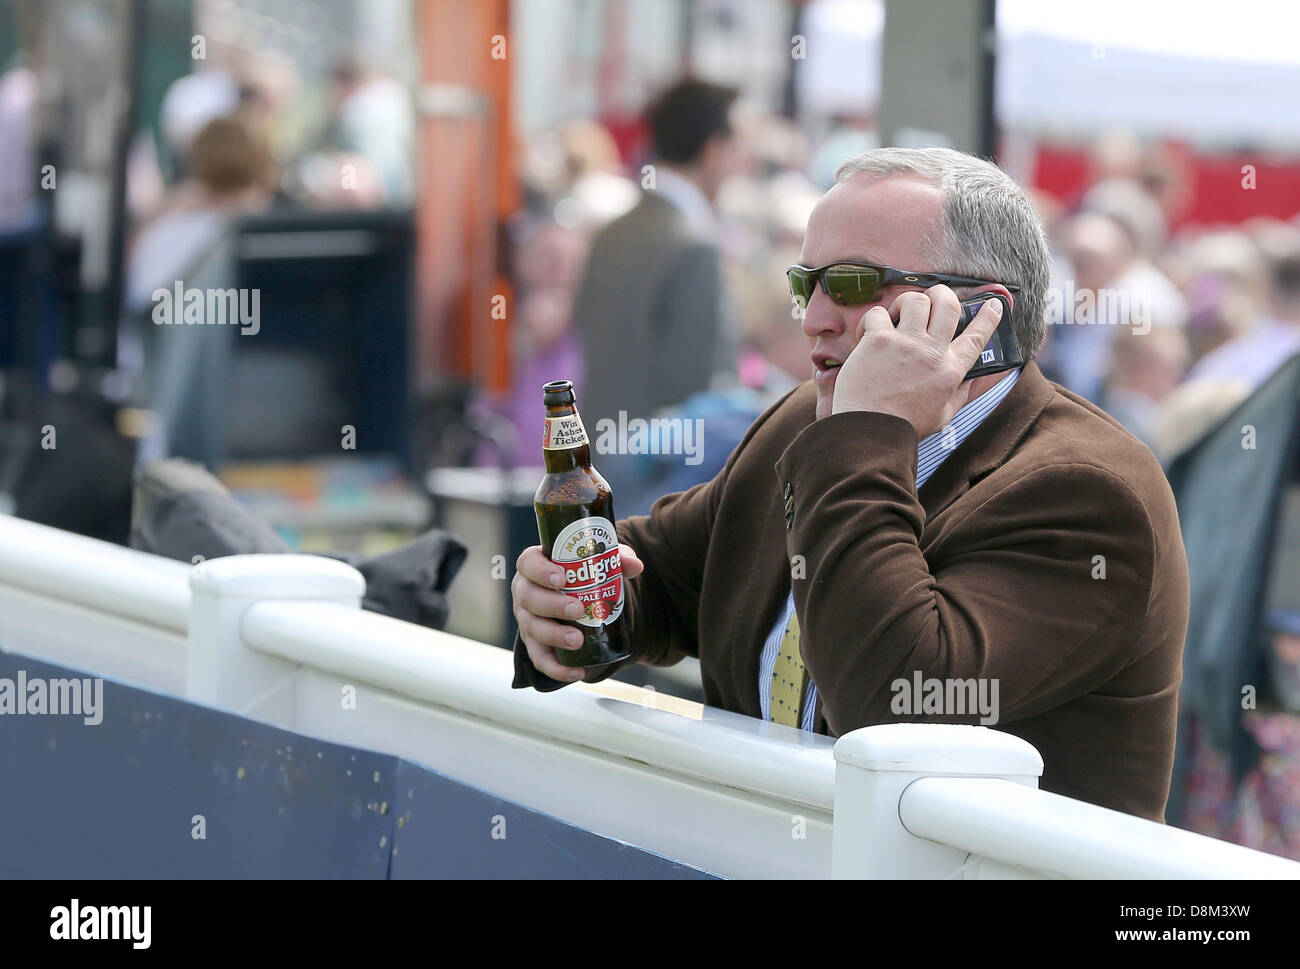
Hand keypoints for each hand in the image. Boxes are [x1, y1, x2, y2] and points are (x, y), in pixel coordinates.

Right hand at [512, 543, 643, 681]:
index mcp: (535, 566)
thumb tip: (635, 566)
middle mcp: (526, 592)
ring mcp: (527, 619)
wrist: (580, 599)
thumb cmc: (583, 574)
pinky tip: (576, 672)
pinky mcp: (535, 644)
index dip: (540, 571)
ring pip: (532, 628)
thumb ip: (616, 560)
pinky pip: (540, 659)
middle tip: (577, 609)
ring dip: (553, 636)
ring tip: (577, 640)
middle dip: (552, 605)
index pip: (528, 563)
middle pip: (529, 597)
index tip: (561, 579)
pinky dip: (556, 668)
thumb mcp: (599, 562)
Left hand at [831, 286, 1002, 437]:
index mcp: (950, 371)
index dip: (988, 317)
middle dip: (943, 294)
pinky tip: (869, 333)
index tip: (993, 303)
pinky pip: (879, 312)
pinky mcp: (878, 340)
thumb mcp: (943, 415)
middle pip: (948, 305)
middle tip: (934, 298)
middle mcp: (932, 353)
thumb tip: (980, 378)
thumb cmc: (902, 426)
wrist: (868, 432)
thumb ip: (963, 393)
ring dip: (908, 301)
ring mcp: (905, 344)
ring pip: (916, 300)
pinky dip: (873, 318)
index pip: (977, 337)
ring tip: (899, 314)